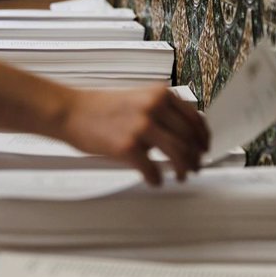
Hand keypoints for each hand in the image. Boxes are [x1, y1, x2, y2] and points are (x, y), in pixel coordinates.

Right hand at [62, 87, 209, 185]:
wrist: (71, 111)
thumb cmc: (100, 107)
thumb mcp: (137, 99)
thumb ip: (160, 111)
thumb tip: (181, 133)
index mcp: (159, 95)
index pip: (194, 118)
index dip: (203, 137)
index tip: (204, 147)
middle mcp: (154, 108)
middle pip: (189, 139)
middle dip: (196, 157)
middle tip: (195, 166)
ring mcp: (141, 127)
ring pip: (178, 154)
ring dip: (183, 169)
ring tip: (181, 176)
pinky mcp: (128, 147)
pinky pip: (153, 169)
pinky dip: (157, 179)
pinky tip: (155, 181)